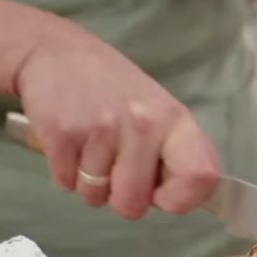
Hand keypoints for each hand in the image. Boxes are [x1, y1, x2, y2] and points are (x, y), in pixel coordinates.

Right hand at [15, 34, 218, 217]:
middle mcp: (144, 125)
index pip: (201, 177)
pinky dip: (65, 172)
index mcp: (175, 121)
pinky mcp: (63, 133)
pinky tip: (71, 142)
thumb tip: (175, 200)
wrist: (56, 52)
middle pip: (133, 205)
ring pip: (95, 197)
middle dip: (120, 198)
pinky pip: (66, 183)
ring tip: (90, 146)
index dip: (181, 199)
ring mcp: (102, 129)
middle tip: (114, 168)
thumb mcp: (157, 112)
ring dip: (89, 183)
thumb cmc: (113, 89)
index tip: (160, 193)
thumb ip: (171, 155)